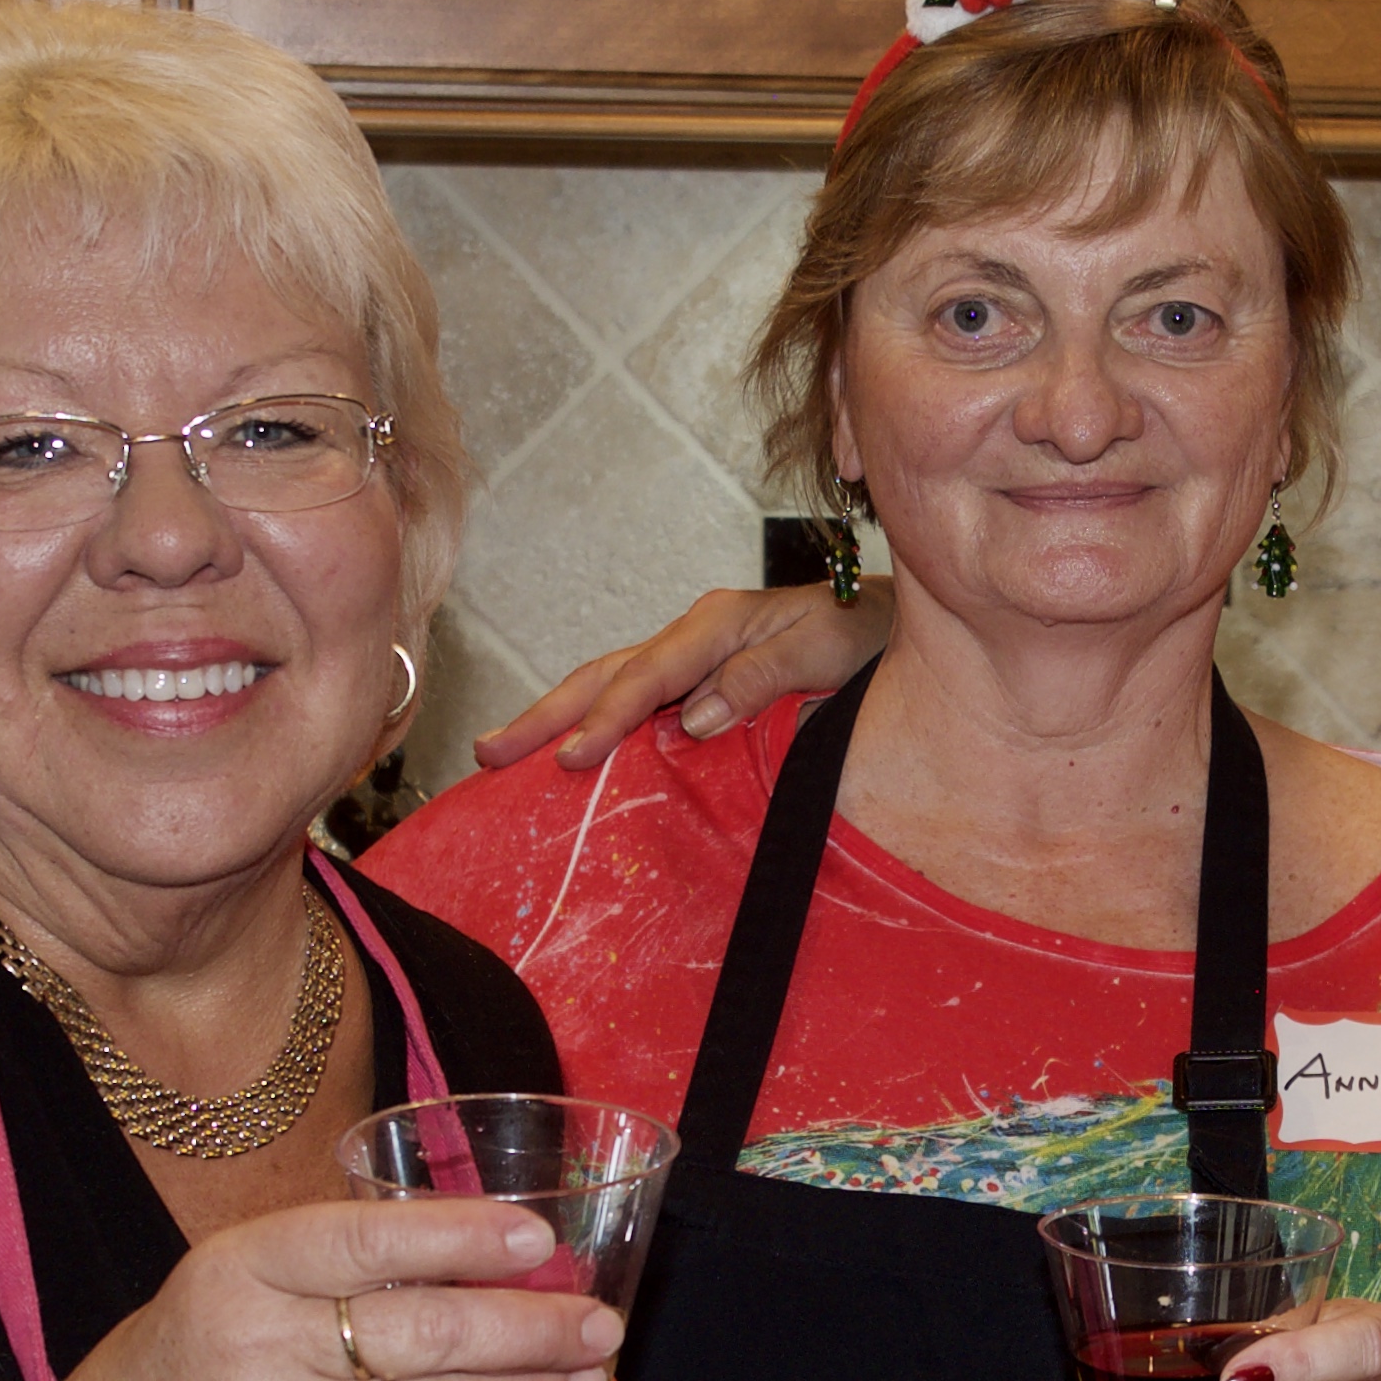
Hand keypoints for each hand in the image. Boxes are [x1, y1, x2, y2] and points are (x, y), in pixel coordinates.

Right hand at [5, 1195, 622, 1380]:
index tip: (538, 1241)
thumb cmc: (174, 1369)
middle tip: (600, 1322)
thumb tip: (471, 1241)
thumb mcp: (221, 1283)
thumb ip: (325, 1261)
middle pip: (425, 1335)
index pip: (368, 1244)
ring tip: (588, 1379)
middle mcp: (264, 1352)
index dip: (462, 1239)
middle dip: (530, 1330)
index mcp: (239, 1273)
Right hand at [473, 585, 890, 772]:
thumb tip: (696, 718)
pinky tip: (567, 755)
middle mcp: (694, 636)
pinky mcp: (697, 680)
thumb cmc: (867, 633)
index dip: (607, 718)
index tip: (572, 758)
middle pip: (604, 674)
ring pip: (608, 685)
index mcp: (718, 623)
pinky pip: (635, 701)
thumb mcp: (828, 648)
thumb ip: (765, 676)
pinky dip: (594, 724)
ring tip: (502, 754)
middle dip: (545, 714)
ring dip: (555, 719)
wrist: (893, 622)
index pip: (648, 676)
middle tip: (488, 753)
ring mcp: (691, 658)